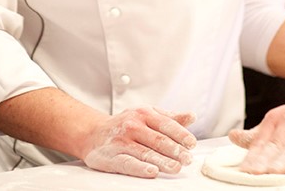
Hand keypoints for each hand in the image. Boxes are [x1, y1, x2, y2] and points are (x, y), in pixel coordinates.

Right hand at [79, 107, 196, 177]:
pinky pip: (128, 163)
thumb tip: (191, 116)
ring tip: (176, 167)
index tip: (191, 144)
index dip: (180, 134)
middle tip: (187, 159)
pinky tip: (152, 171)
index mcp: (143, 113)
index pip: (165, 124)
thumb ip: (169, 118)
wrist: (93, 133)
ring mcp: (121, 141)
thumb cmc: (126, 125)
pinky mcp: (112, 157)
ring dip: (162, 161)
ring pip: (145, 152)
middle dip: (174, 150)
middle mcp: (132, 125)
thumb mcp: (146, 115)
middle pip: (157, 139)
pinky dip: (141, 167)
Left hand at [227, 92, 284, 174]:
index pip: (260, 142)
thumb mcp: (278, 121)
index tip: (243, 170)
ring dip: (282, 158)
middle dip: (263, 160)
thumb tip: (233, 137)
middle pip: (274, 144)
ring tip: (272, 170)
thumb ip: (258, 134)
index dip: (251, 156)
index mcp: (274, 119)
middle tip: (252, 173)